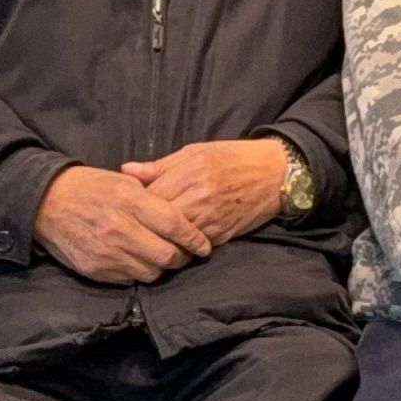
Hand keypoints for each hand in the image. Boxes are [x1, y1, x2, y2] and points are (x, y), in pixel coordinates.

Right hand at [35, 164, 209, 285]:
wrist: (48, 203)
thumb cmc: (91, 187)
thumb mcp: (123, 181)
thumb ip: (153, 197)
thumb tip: (183, 216)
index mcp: (131, 201)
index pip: (175, 225)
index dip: (194, 238)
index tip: (204, 245)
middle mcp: (122, 229)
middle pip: (167, 255)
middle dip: (182, 257)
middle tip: (186, 254)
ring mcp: (108, 253)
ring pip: (151, 272)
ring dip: (162, 267)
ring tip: (163, 258)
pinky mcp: (97, 269)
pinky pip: (130, 279)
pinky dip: (139, 272)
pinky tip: (140, 261)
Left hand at [123, 137, 292, 248]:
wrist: (274, 174)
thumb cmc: (232, 158)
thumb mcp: (195, 152)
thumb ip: (159, 166)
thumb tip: (125, 171)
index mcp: (190, 174)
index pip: (150, 197)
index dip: (136, 203)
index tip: (128, 205)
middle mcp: (199, 200)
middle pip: (159, 222)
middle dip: (145, 225)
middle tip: (134, 225)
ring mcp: (211, 221)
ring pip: (174, 239)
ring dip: (161, 239)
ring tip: (150, 236)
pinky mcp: (222, 237)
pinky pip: (193, 248)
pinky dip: (181, 246)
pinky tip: (172, 242)